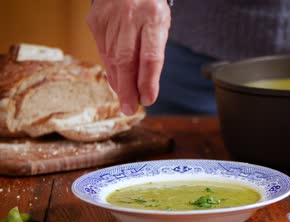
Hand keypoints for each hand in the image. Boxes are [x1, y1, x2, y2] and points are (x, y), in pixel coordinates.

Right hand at [87, 0, 170, 114]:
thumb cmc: (148, 7)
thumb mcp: (160, 24)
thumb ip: (154, 52)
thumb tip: (144, 87)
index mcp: (153, 17)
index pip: (150, 56)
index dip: (148, 81)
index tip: (148, 99)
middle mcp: (130, 17)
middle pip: (126, 60)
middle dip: (128, 89)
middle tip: (130, 109)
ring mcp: (109, 19)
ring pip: (112, 59)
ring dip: (118, 82)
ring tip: (125, 99)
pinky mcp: (95, 22)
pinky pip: (103, 52)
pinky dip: (110, 69)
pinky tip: (116, 80)